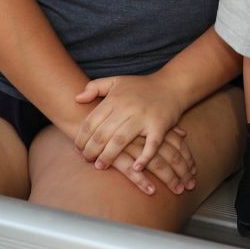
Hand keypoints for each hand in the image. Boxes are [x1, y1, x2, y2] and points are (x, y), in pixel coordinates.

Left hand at [73, 75, 194, 186]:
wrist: (172, 85)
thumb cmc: (141, 86)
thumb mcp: (116, 81)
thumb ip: (95, 87)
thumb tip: (76, 98)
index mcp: (115, 99)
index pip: (91, 121)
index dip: (81, 137)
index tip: (77, 149)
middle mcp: (127, 108)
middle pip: (103, 133)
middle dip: (91, 150)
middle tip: (86, 160)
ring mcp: (144, 117)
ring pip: (121, 140)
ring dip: (109, 156)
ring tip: (100, 166)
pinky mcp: (159, 126)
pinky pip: (151, 144)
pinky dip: (144, 157)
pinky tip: (136, 168)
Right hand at [106, 128, 196, 196]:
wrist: (86, 116)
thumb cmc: (118, 119)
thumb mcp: (142, 119)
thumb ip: (163, 126)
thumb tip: (184, 134)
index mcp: (152, 127)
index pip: (178, 144)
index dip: (187, 159)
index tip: (194, 172)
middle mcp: (145, 136)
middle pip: (171, 155)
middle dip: (183, 172)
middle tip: (190, 185)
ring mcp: (132, 145)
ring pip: (156, 164)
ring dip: (169, 178)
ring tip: (178, 191)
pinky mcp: (116, 155)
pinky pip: (132, 170)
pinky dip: (143, 181)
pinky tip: (152, 191)